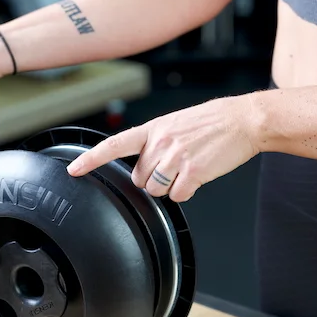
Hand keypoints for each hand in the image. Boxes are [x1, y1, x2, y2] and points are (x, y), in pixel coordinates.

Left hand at [67, 96, 260, 201]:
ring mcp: (175, 157)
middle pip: (140, 179)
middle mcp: (160, 142)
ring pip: (156, 190)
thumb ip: (156, 142)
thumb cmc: (213, 122)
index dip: (91, 159)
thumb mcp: (176, 124)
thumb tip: (147, 168)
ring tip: (188, 168)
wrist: (242, 120)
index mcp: (153, 129)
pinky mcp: (192, 171)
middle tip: (175, 165)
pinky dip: (188, 191)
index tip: (74, 170)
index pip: (114, 145)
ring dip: (171, 186)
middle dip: (154, 178)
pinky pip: (178, 195)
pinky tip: (198, 176)